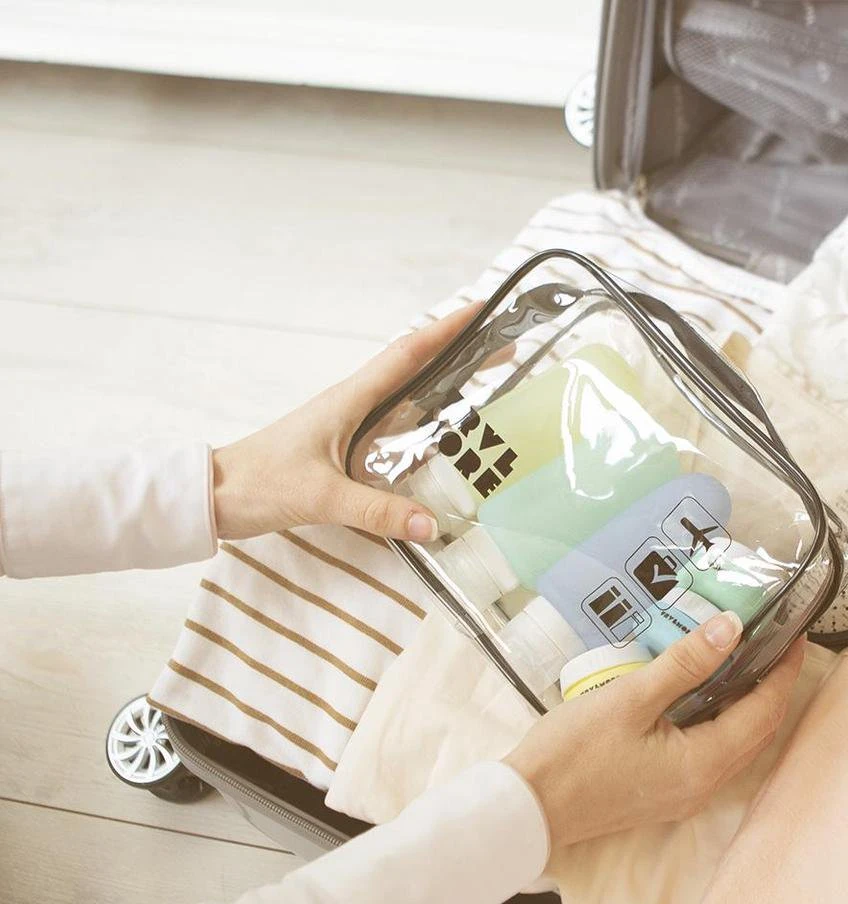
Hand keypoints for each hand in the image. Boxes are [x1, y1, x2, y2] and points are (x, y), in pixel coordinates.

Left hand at [211, 305, 479, 541]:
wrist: (218, 495)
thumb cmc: (261, 484)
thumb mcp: (321, 497)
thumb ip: (376, 511)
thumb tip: (433, 524)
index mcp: (349, 400)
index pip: (407, 354)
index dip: (445, 330)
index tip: (482, 310)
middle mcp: (353, 404)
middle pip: (416, 368)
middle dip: (459, 354)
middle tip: (503, 349)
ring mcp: (349, 424)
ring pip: (407, 393)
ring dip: (444, 383)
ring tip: (485, 382)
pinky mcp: (345, 447)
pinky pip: (395, 424)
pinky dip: (424, 418)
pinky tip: (443, 434)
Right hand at [505, 612, 805, 848]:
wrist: (527, 808)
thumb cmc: (573, 752)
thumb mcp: (630, 698)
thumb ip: (685, 663)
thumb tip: (732, 627)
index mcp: (704, 763)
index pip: (765, 711)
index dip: (785, 671)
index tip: (794, 633)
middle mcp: (705, 785)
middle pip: (758, 732)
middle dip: (774, 687)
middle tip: (777, 641)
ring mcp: (685, 794)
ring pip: (736, 744)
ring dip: (750, 705)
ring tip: (749, 661)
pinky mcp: (665, 793)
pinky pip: (713, 754)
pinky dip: (723, 722)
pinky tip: (709, 696)